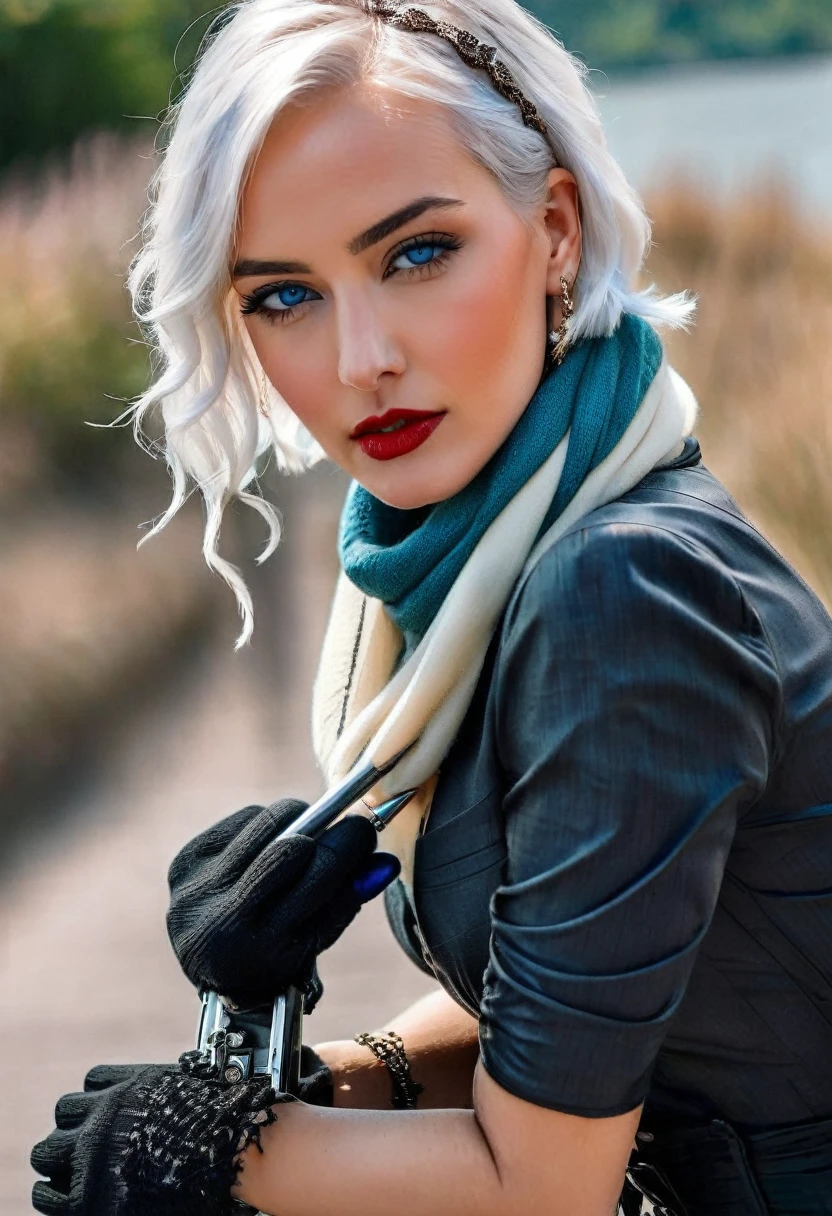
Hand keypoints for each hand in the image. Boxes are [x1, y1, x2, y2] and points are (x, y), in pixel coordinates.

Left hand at [31, 1057, 280, 1215]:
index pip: (91, 1083)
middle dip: (75, 1129)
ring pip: (47, 1150)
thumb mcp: (188, 1095)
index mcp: (130, 1088)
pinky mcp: (83, 1200)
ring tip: (73, 1173)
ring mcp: (90, 1159)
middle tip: (87, 1148)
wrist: (228, 1166)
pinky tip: (71, 1196)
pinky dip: (55, 1193)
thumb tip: (154, 1101)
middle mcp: (104, 1118)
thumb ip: (160, 1096)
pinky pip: (47, 1192)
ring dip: (60, 1160)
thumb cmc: (217, 1137)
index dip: (100, 1101)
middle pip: (64, 1113)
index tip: (104, 1115)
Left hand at [166, 798, 399, 1008]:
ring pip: (265, 823)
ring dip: (294, 822)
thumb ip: (350, 899)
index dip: (348, 844)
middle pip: (290, 845)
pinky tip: (266, 844)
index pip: (320, 874)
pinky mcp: (183, 865)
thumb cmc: (276, 952)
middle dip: (324, 827)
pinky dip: (263, 825)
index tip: (365, 827)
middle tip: (341, 825)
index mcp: (263, 946)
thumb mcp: (317, 938)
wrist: (211, 966)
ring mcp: (196, 890)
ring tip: (302, 837)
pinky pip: (240, 820)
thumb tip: (385, 862)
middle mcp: (222, 919)